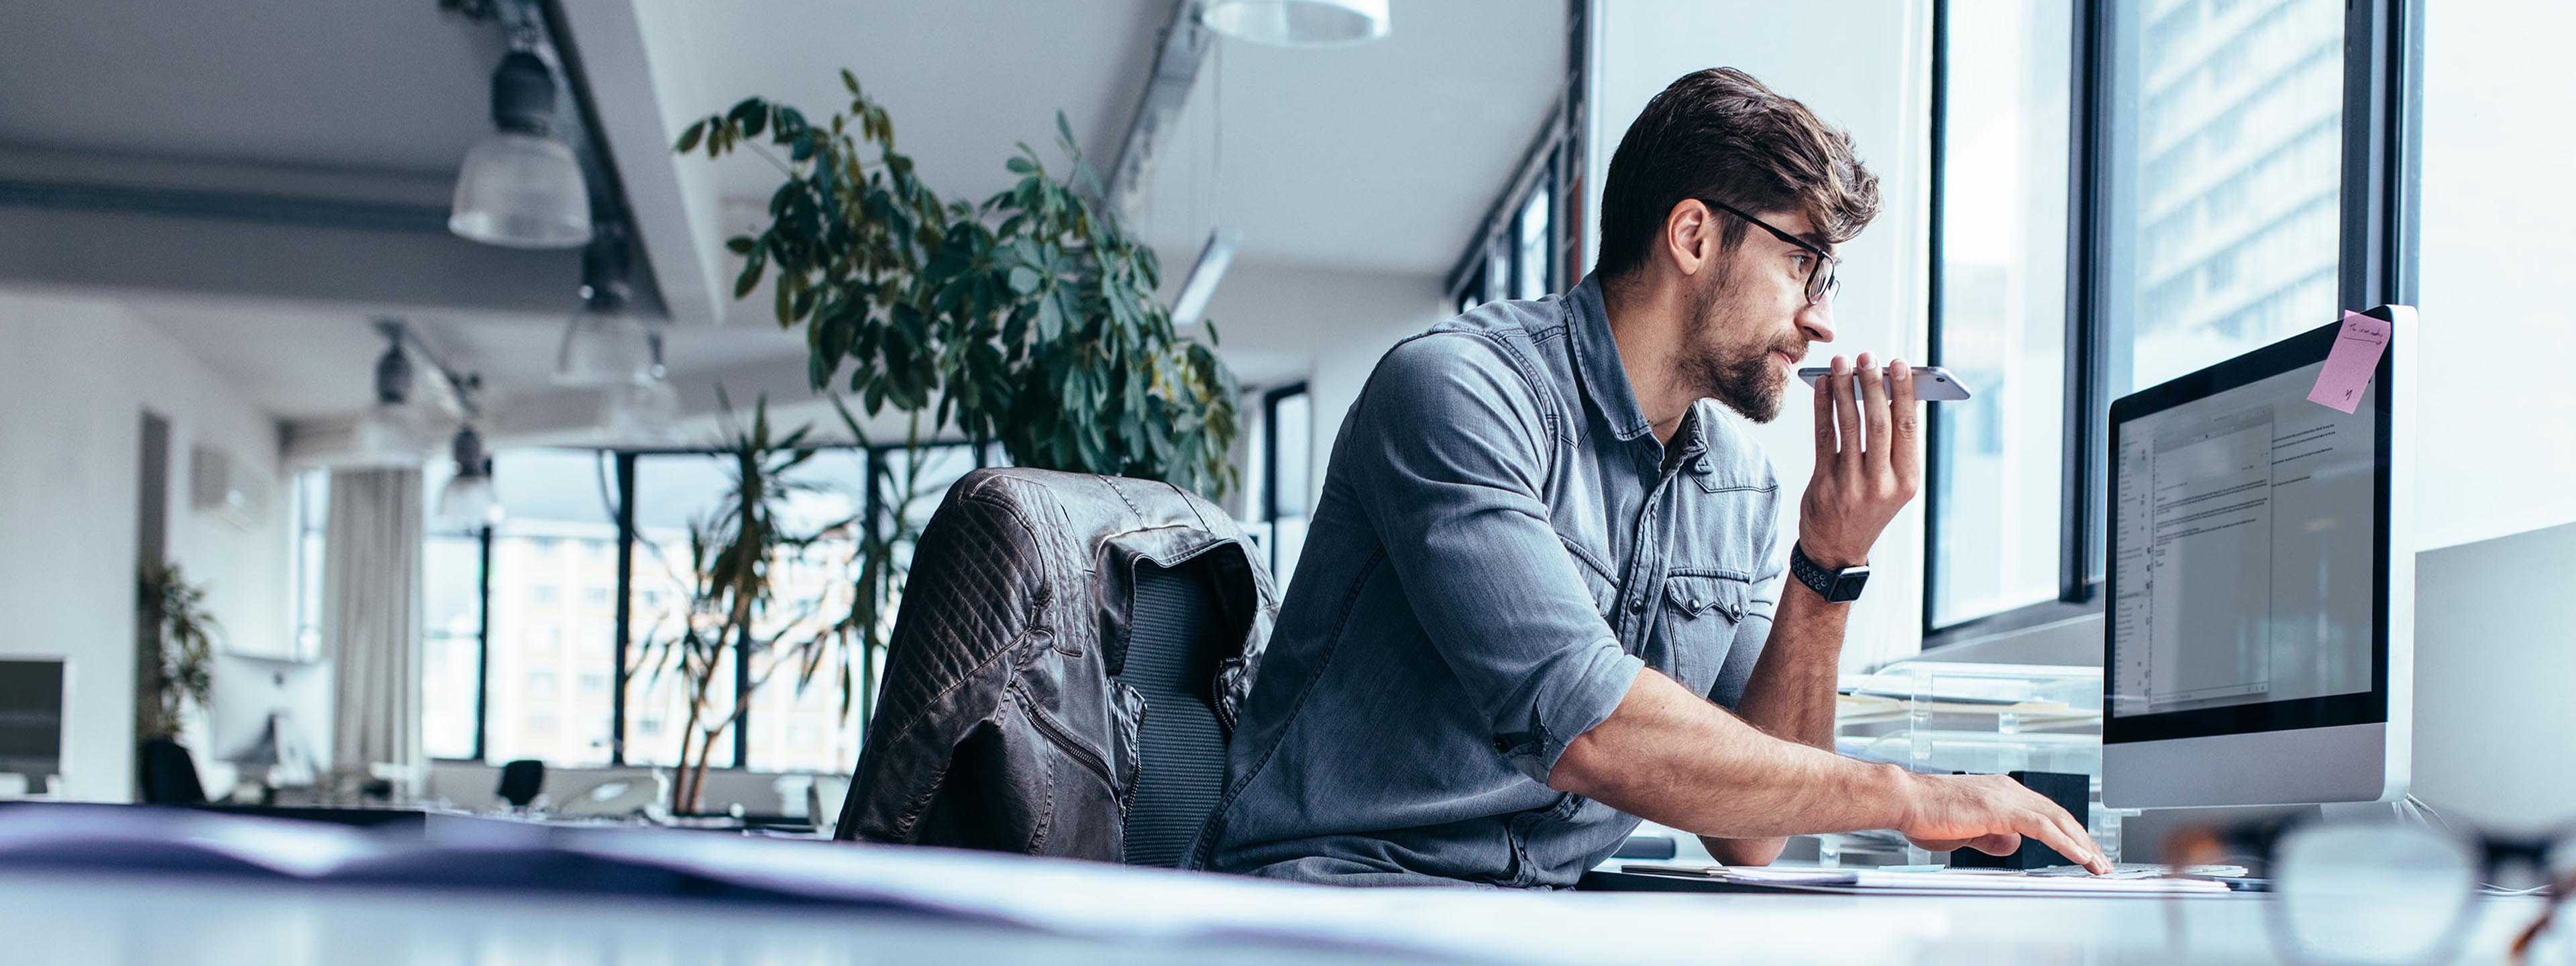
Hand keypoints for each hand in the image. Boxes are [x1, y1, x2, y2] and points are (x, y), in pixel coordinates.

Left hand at [1798, 353, 1919, 568]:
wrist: (1836, 549)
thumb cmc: (1868, 507)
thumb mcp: (1892, 484)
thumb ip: (1895, 446)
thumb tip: (1891, 393)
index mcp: (1907, 480)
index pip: (1908, 427)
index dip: (1903, 392)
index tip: (1899, 363)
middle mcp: (1882, 483)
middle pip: (1879, 421)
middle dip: (1873, 384)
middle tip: (1868, 356)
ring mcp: (1851, 484)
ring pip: (1849, 424)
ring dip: (1844, 389)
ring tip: (1842, 363)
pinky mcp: (1823, 482)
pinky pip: (1823, 435)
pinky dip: (1823, 406)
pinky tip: (1822, 385)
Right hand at [1897, 772, 2112, 873]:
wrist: (1904, 799)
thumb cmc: (1925, 814)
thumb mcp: (1966, 830)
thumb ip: (1991, 836)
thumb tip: (2013, 845)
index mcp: (2001, 792)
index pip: (2046, 813)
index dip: (2069, 833)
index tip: (2084, 852)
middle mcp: (2008, 789)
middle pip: (2059, 815)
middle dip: (2084, 840)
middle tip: (2101, 863)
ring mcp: (2006, 796)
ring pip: (2057, 820)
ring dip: (2082, 844)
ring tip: (2098, 865)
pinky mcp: (2001, 809)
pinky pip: (2042, 827)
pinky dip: (2065, 843)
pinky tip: (2079, 857)